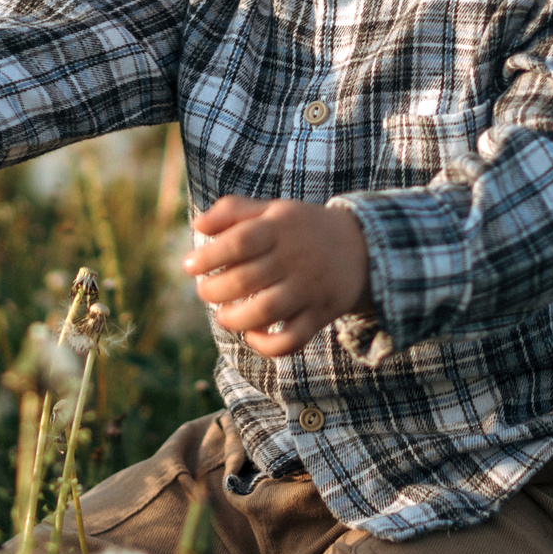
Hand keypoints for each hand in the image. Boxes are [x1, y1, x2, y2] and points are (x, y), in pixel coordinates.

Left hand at [182, 195, 370, 358]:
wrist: (363, 247)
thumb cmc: (303, 228)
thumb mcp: (273, 209)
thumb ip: (233, 211)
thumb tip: (197, 225)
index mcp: (281, 227)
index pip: (240, 241)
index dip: (209, 256)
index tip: (189, 266)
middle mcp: (296, 258)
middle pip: (246, 280)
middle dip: (214, 291)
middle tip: (205, 291)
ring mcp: (309, 289)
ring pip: (266, 312)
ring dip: (234, 319)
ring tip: (223, 314)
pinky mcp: (320, 315)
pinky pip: (291, 340)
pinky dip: (266, 345)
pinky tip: (253, 334)